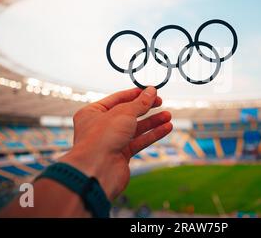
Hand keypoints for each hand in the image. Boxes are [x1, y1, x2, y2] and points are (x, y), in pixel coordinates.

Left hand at [60, 86, 171, 200]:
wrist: (97, 171)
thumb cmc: (101, 139)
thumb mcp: (124, 113)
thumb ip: (140, 102)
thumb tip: (151, 91)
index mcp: (92, 112)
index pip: (117, 98)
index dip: (135, 94)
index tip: (150, 91)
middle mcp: (100, 127)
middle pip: (127, 113)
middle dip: (146, 108)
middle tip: (160, 102)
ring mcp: (111, 141)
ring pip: (135, 128)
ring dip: (152, 122)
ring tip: (167, 116)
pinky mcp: (121, 155)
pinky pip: (139, 141)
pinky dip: (152, 134)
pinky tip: (165, 128)